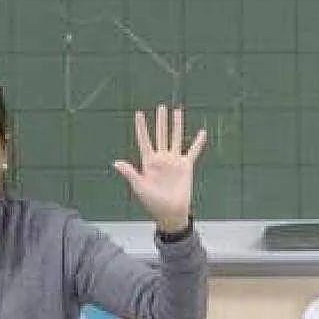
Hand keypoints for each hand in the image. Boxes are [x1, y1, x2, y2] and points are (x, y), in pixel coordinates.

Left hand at [113, 106, 206, 233]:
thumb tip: (116, 162)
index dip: (141, 127)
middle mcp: (161, 159)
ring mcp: (174, 161)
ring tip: (177, 111)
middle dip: (160, 122)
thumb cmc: (152, 202)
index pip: (144, 140)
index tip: (139, 113)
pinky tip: (202, 132)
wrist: (170, 212)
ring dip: (176, 125)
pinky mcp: (186, 166)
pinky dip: (198, 142)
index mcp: (148, 162)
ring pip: (175, 138)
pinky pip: (193, 151)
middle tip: (161, 106)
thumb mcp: (139, 187)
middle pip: (161, 135)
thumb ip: (130, 173)